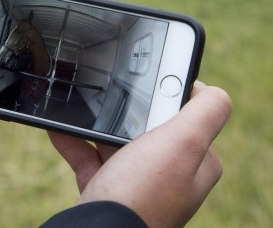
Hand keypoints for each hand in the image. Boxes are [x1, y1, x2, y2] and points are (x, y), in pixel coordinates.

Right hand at [48, 83, 231, 227]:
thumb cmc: (142, 192)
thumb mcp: (184, 143)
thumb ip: (206, 111)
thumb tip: (213, 91)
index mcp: (197, 162)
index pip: (191, 115)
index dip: (172, 93)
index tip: (150, 80)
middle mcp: (170, 174)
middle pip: (150, 124)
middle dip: (128, 108)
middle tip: (111, 91)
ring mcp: (138, 183)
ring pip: (117, 140)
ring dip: (97, 123)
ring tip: (80, 106)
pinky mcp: (108, 190)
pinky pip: (89, 157)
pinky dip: (75, 141)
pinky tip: (59, 128)